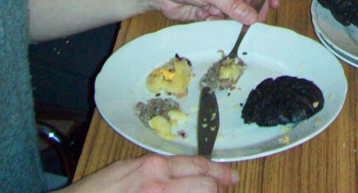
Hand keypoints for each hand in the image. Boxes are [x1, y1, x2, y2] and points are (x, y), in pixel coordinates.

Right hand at [73, 153, 238, 190]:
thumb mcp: (125, 171)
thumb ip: (154, 171)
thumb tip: (176, 173)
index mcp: (152, 169)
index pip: (198, 166)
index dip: (219, 173)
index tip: (231, 178)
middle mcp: (159, 188)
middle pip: (206, 188)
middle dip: (214, 190)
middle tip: (219, 191)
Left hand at [139, 0, 281, 24]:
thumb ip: (232, 4)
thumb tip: (253, 18)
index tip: (274, 5)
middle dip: (253, 12)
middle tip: (247, 24)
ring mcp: (224, 0)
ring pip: (242, 14)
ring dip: (235, 21)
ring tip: (218, 19)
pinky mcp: (213, 13)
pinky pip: (226, 23)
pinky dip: (221, 25)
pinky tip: (207, 19)